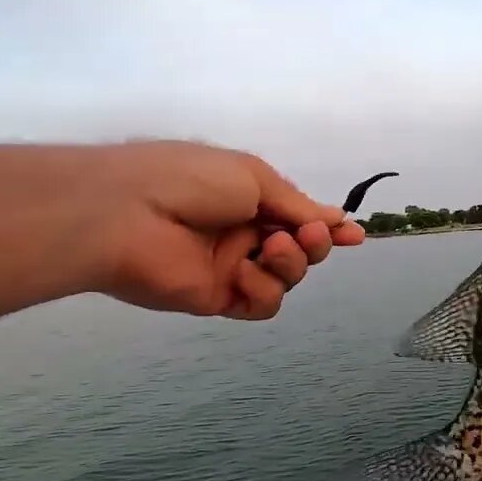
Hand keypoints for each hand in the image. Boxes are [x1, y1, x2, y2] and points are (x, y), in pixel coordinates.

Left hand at [92, 140, 364, 319]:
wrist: (128, 213)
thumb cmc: (188, 179)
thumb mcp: (253, 177)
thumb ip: (295, 205)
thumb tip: (334, 219)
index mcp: (246, 197)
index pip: (297, 217)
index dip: (327, 227)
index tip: (353, 235)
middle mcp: (241, 233)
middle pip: (300, 249)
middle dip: (313, 243)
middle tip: (308, 236)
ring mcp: (230, 267)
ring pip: (286, 278)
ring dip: (291, 264)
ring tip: (273, 249)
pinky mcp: (217, 299)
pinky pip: (261, 304)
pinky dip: (263, 288)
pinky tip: (244, 272)